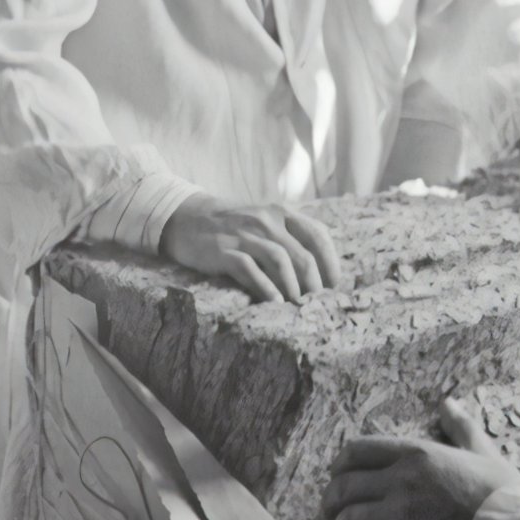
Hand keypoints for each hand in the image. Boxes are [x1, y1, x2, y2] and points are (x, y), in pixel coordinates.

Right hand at [158, 193, 340, 302]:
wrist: (185, 217)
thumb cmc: (231, 225)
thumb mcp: (263, 221)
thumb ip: (288, 236)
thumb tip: (317, 270)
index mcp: (280, 212)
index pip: (317, 234)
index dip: (330, 262)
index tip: (334, 285)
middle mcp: (266, 221)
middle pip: (302, 254)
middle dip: (314, 283)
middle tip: (316, 304)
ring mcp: (244, 235)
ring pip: (280, 261)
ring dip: (293, 288)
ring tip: (297, 307)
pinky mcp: (224, 251)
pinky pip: (250, 270)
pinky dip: (265, 289)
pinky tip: (274, 304)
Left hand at [322, 398, 517, 519]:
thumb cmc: (502, 492)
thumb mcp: (481, 451)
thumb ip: (460, 426)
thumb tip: (448, 401)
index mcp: (416, 452)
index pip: (357, 450)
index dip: (340, 463)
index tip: (337, 474)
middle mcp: (400, 479)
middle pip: (344, 485)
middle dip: (331, 499)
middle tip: (331, 510)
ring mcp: (399, 513)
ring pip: (348, 519)